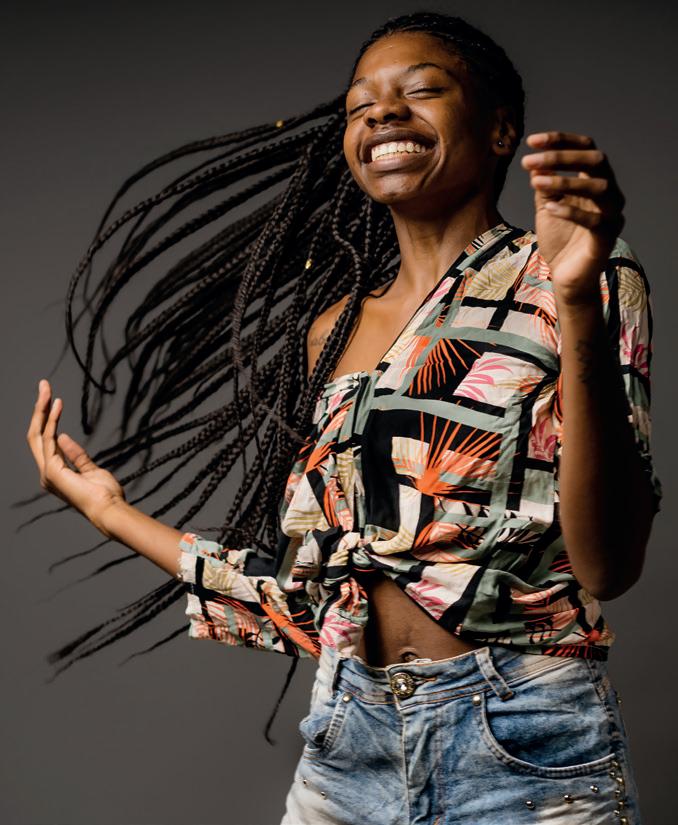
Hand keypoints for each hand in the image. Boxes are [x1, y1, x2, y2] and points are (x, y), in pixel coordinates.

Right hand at [27, 379, 125, 535]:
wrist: (110, 510)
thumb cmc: (106, 495)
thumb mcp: (91, 469)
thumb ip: (77, 455)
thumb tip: (62, 436)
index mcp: (54, 473)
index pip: (45, 441)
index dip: (46, 418)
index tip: (53, 398)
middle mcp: (46, 473)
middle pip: (36, 434)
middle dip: (38, 408)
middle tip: (43, 385)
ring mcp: (47, 473)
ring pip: (38, 433)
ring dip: (42, 408)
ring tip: (46, 389)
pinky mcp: (52, 471)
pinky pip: (49, 439)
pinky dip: (52, 420)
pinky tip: (57, 405)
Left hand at [521, 131, 625, 302]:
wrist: (565, 276)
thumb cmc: (559, 239)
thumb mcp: (545, 206)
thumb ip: (543, 185)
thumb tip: (534, 162)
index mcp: (594, 180)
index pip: (585, 149)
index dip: (560, 141)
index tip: (532, 141)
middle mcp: (609, 193)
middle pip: (594, 161)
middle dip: (560, 157)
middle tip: (529, 160)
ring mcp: (612, 213)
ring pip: (598, 187)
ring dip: (564, 181)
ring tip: (535, 182)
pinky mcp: (608, 236)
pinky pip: (595, 219)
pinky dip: (572, 211)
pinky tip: (549, 207)